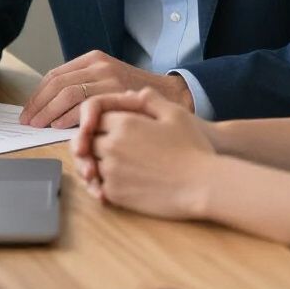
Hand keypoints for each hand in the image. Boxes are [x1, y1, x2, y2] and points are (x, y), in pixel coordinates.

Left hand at [18, 50, 193, 127]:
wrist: (175, 98)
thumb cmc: (138, 95)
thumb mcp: (111, 78)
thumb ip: (86, 84)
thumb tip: (49, 103)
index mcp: (96, 59)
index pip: (55, 75)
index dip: (37, 95)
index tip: (28, 110)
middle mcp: (101, 67)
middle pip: (58, 85)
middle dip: (38, 105)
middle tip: (28, 122)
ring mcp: (109, 82)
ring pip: (67, 96)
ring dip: (49, 114)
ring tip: (40, 127)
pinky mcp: (116, 99)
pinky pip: (84, 111)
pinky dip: (68, 121)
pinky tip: (62, 131)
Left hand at [70, 89, 216, 219]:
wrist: (202, 185)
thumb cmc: (193, 147)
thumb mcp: (175, 114)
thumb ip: (150, 100)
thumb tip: (133, 93)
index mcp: (123, 124)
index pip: (95, 117)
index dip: (98, 120)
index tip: (105, 125)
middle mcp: (112, 147)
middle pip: (87, 142)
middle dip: (91, 142)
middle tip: (102, 145)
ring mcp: (111, 172)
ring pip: (89, 165)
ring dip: (93, 163)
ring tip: (108, 164)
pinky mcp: (115, 194)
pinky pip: (97, 186)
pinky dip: (100, 183)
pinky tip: (115, 180)